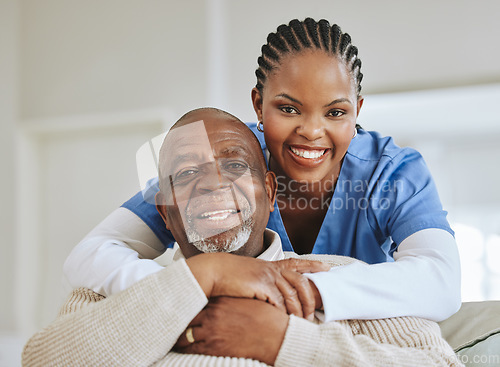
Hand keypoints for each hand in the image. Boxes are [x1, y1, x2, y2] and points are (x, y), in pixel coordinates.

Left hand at [174, 297, 288, 365]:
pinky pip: (191, 348)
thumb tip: (224, 298)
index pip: (196, 300)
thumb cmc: (264, 317)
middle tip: (169, 321)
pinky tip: (180, 348)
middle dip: (179, 319)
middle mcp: (212, 314)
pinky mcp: (213, 346)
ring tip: (171, 337)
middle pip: (187, 316)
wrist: (275, 334)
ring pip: (185, 333)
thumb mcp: (247, 300)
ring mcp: (211, 331)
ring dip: (178, 336)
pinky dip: (183, 348)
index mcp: (220, 300)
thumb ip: (232, 299)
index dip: (187, 304)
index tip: (181, 305)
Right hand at [186, 253, 328, 317]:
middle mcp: (272, 269)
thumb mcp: (249, 273)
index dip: (313, 265)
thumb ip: (263, 279)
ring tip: (301, 323)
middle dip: (310, 299)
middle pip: (301, 282)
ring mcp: (267, 276)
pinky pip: (279, 302)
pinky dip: (284, 313)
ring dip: (298, 311)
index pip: (297, 262)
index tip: (327, 267)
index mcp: (270, 265)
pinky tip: (284, 320)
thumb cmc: (228, 275)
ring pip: (292, 295)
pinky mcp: (261, 286)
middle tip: (313, 314)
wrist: (213, 271)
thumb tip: (272, 293)